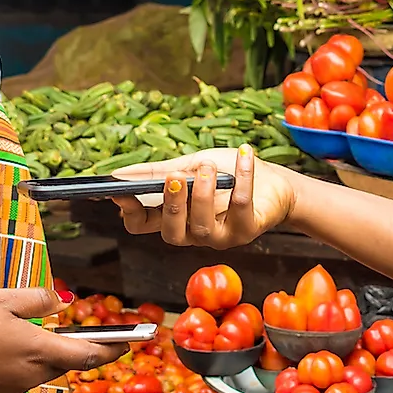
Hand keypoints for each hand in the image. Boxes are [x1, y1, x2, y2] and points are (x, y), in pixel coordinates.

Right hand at [0, 287, 127, 392]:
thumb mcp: (0, 299)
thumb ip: (35, 299)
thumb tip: (60, 300)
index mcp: (37, 350)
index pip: (88, 354)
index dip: (113, 348)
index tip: (130, 343)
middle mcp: (29, 375)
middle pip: (66, 363)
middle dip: (80, 349)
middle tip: (92, 335)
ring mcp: (10, 387)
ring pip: (42, 370)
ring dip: (49, 354)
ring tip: (44, 334)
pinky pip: (19, 376)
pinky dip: (24, 361)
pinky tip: (8, 345)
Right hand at [113, 145, 296, 248]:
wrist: (273, 183)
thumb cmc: (227, 174)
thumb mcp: (189, 167)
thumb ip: (158, 172)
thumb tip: (119, 173)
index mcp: (174, 217)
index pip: (142, 226)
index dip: (129, 212)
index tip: (122, 190)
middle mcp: (193, 233)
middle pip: (171, 233)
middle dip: (171, 206)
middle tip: (174, 178)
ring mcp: (220, 237)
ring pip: (202, 227)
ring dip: (203, 193)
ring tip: (207, 167)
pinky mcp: (246, 231)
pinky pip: (240, 207)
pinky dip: (242, 177)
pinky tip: (244, 155)